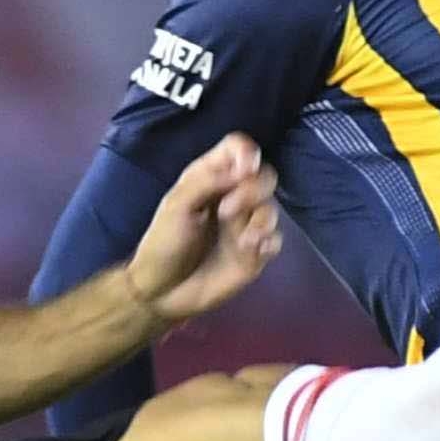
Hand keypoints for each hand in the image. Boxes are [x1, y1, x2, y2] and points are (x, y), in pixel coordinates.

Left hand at [125, 135, 280, 324]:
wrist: (164, 291)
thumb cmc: (164, 243)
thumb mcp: (177, 206)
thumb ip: (208, 181)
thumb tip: (244, 168)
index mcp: (210, 177)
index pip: (237, 149)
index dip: (246, 152)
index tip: (245, 168)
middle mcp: (233, 196)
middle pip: (265, 175)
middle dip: (253, 190)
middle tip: (226, 211)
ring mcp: (246, 224)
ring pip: (272, 208)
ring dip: (260, 220)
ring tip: (241, 240)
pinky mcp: (256, 252)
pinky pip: (275, 240)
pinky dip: (267, 243)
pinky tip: (250, 251)